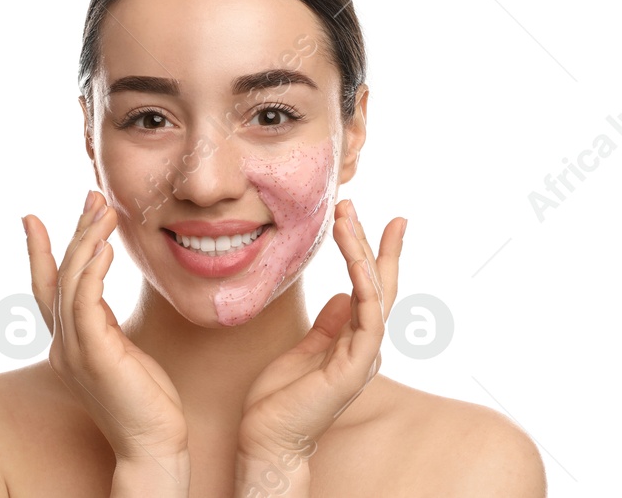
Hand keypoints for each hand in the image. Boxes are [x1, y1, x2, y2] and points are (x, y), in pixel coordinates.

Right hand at [26, 191, 188, 467]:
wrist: (153, 445)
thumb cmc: (145, 401)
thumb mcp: (121, 350)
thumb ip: (104, 322)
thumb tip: (98, 287)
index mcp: (67, 344)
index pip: (46, 289)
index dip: (37, 252)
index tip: (31, 217)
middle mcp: (63, 345)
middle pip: (59, 277)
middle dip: (74, 232)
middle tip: (93, 198)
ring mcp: (75, 351)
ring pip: (72, 283)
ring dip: (88, 242)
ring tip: (105, 211)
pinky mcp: (94, 355)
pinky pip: (86, 302)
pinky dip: (93, 270)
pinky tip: (106, 247)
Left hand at [236, 200, 404, 481]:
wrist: (267, 439)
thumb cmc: (279, 401)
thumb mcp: (302, 351)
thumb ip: (326, 326)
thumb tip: (342, 296)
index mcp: (352, 342)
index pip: (368, 289)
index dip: (371, 254)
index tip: (365, 218)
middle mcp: (364, 347)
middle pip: (379, 287)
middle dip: (375, 245)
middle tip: (365, 208)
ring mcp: (362, 358)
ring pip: (374, 296)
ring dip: (364, 255)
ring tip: (350, 219)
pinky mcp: (353, 369)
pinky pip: (367, 321)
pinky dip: (365, 289)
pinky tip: (358, 263)